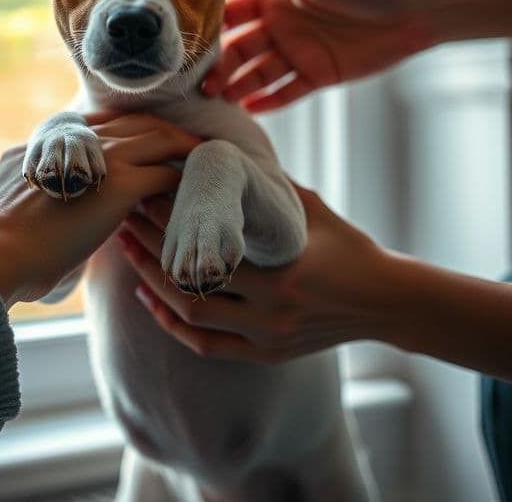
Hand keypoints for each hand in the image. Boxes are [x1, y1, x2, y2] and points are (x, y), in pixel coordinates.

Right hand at [0, 113, 200, 306]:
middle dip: (161, 129)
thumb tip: (34, 202)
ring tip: (199, 156)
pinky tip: (193, 187)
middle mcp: (77, 141)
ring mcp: (102, 159)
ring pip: (157, 138)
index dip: (125, 130)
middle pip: (134, 122)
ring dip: (181, 146)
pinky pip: (167, 173)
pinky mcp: (122, 185)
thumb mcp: (6, 198)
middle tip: (183, 142)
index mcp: (48, 142)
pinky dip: (183, 177)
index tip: (140, 139)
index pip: (98, 124)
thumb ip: (30, 186)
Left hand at [119, 185, 390, 361]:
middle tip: (127, 219)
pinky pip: (207, 346)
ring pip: (190, 316)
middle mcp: (270, 313)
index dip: (171, 223)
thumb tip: (230, 155)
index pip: (209, 248)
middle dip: (151, 248)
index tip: (148, 196)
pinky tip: (150, 300)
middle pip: (190, 281)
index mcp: (282, 275)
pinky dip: (173, 325)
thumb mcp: (312, 210)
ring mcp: (266, 339)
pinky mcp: (265, 354)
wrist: (385, 302)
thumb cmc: (350, 248)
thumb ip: (271, 188)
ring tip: (130, 253)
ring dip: (153, 284)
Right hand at [201, 0, 429, 110]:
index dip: (210, 21)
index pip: (233, 9)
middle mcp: (278, 25)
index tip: (185, 33)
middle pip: (238, 47)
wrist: (414, 12)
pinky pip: (285, 92)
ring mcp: (295, 52)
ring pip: (256, 73)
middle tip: (198, 78)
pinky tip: (248, 110)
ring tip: (217, 96)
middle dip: (217, 62)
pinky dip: (267, 102)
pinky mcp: (314, 76)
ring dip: (236, 84)